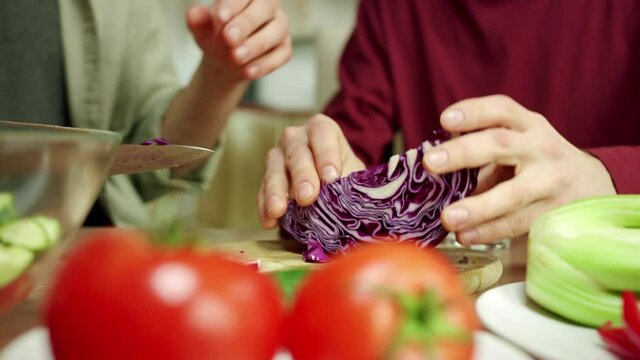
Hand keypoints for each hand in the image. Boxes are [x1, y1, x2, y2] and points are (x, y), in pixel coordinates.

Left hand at [186, 0, 291, 79]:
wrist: (225, 59)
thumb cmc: (215, 36)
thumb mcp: (202, 30)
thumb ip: (199, 22)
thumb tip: (194, 13)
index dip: (233, 3)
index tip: (220, 17)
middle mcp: (268, 7)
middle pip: (266, 7)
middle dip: (247, 22)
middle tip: (229, 38)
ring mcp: (279, 27)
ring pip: (277, 30)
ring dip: (256, 44)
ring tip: (236, 57)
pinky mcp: (284, 49)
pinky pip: (281, 55)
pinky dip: (265, 64)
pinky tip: (247, 71)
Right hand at [258, 114, 365, 228]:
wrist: (332, 188)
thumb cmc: (345, 176)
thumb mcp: (355, 175)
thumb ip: (355, 183)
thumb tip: (356, 199)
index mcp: (321, 129)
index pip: (323, 134)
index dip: (326, 154)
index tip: (332, 178)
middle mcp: (296, 138)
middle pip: (296, 152)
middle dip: (302, 175)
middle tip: (307, 197)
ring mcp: (278, 157)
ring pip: (274, 169)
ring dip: (276, 191)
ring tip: (278, 211)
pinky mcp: (266, 179)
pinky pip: (261, 191)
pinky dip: (264, 207)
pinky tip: (270, 221)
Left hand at [423, 95, 615, 244]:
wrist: (588, 183)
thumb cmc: (534, 160)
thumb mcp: (517, 142)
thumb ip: (481, 149)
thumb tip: (432, 167)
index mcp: (526, 124)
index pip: (500, 110)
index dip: (473, 112)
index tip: (445, 120)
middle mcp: (539, 147)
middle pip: (500, 146)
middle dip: (463, 153)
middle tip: (431, 162)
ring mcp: (549, 180)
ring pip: (512, 193)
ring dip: (477, 207)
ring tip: (448, 218)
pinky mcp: (551, 211)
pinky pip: (517, 222)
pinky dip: (489, 230)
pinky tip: (465, 234)